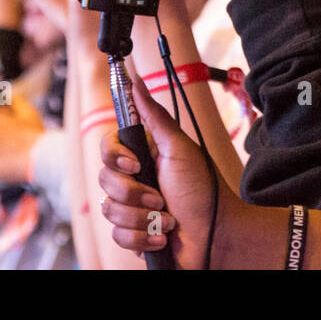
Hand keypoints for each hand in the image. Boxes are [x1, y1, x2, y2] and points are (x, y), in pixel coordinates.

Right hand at [97, 79, 235, 269]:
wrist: (216, 235)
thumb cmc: (203, 190)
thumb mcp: (179, 148)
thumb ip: (154, 116)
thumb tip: (136, 81)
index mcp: (144, 155)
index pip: (108, 148)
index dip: (116, 158)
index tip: (137, 165)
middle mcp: (134, 179)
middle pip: (104, 180)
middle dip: (134, 194)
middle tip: (160, 198)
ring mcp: (132, 207)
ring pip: (108, 210)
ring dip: (141, 218)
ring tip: (166, 220)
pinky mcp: (133, 233)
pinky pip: (117, 235)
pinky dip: (142, 238)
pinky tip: (161, 237)